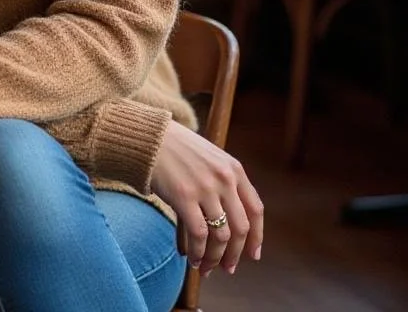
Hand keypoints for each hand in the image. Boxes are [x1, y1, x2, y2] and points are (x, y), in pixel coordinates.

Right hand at [149, 120, 262, 276]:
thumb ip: (224, 183)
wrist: (150, 138)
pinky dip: (198, 252)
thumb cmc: (178, 149)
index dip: (257, 236)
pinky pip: (198, 235)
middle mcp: (224, 179)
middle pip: (240, 228)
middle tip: (228, 268)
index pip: (255, 210)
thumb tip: (230, 222)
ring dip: (215, 258)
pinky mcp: (184, 196)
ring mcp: (205, 188)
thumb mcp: (211, 159)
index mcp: (234, 169)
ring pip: (220, 236)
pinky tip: (192, 259)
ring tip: (206, 268)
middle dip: (235, 254)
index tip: (253, 255)